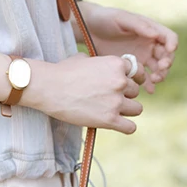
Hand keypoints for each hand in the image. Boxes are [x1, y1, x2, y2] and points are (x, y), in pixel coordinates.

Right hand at [25, 54, 146, 134]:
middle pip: (136, 91)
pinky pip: (131, 127)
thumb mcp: (85, 59)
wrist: (48, 87)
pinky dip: (125, 127)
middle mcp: (120, 81)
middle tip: (107, 97)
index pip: (137, 72)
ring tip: (110, 110)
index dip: (129, 78)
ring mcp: (116, 101)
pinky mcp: (110, 119)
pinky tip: (115, 123)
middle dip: (124, 94)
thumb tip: (106, 68)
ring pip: (137, 109)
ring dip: (126, 110)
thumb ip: (101, 63)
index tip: (121, 83)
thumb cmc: (63, 72)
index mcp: (116, 64)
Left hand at [75, 4, 178, 94]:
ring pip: (158, 68)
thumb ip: (139, 25)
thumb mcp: (121, 18)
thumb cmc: (106, 18)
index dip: (172, 44)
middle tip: (160, 69)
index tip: (170, 50)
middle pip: (166, 55)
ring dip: (160, 75)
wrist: (89, 30)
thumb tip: (156, 35)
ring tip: (154, 80)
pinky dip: (149, 84)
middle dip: (167, 63)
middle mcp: (150, 44)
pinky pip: (145, 78)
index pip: (169, 37)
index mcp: (150, 29)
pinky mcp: (133, 67)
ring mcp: (142, 57)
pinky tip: (149, 90)